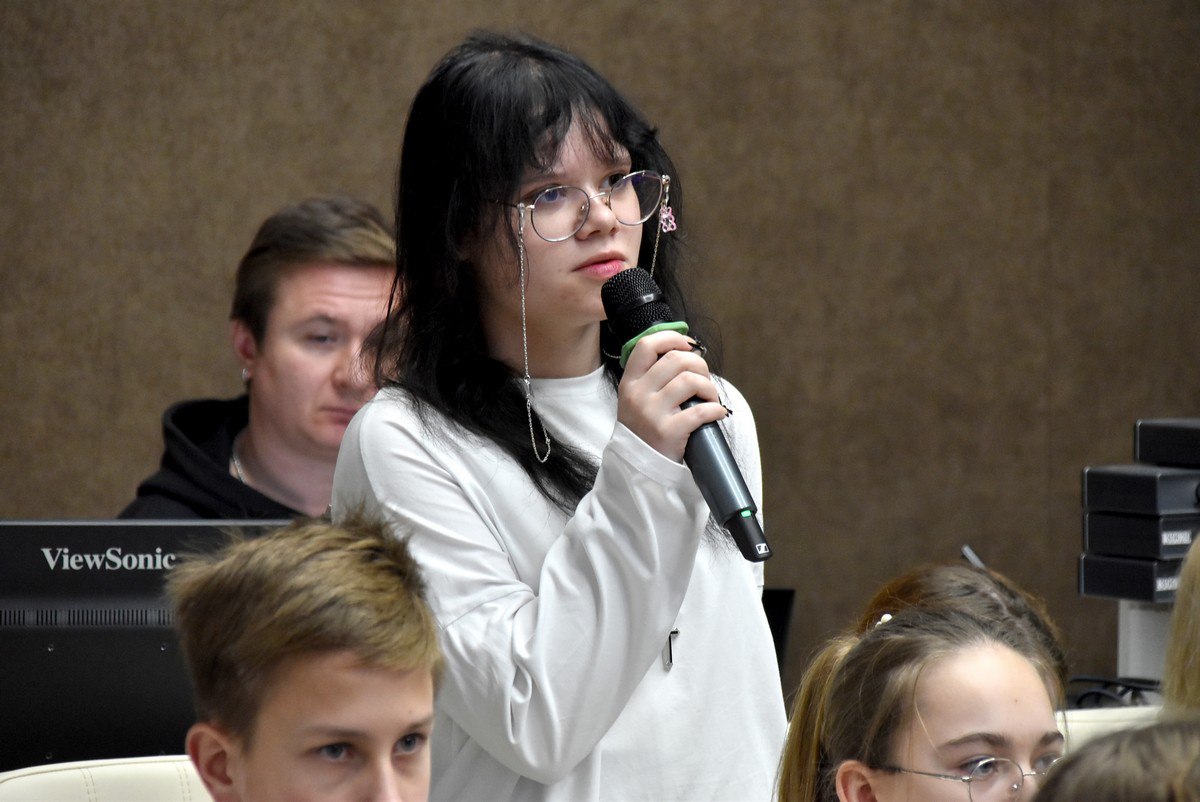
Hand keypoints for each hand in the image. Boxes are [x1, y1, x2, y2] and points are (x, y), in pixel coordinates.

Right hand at [616, 331, 725, 460]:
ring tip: (710, 398)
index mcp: (630, 383)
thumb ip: (652, 377)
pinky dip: (716, 409)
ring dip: (709, 387)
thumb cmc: (645, 429)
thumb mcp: (636, 400)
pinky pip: (701, 411)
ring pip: (691, 381)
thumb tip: (686, 351)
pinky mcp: (668, 432)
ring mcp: (652, 413)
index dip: (672, 338)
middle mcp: (638, 395)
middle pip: (676, 360)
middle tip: (705, 378)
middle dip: (699, 364)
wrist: (638, 467)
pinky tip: (718, 413)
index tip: (689, 345)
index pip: (646, 345)